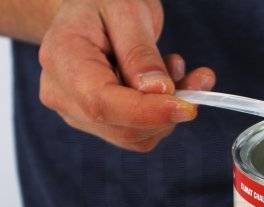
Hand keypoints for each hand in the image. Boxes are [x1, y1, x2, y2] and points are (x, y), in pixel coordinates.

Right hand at [38, 0, 214, 150]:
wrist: (88, 9)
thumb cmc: (101, 2)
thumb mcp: (124, 9)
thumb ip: (139, 52)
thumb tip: (159, 91)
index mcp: (62, 59)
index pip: (100, 103)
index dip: (146, 112)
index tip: (187, 107)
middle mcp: (62, 94)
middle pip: (120, 127)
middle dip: (166, 111)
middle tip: (200, 78)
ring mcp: (78, 113)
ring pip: (135, 136)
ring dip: (169, 111)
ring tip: (178, 67)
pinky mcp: (98, 123)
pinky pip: (138, 133)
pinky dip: (163, 115)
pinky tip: (167, 82)